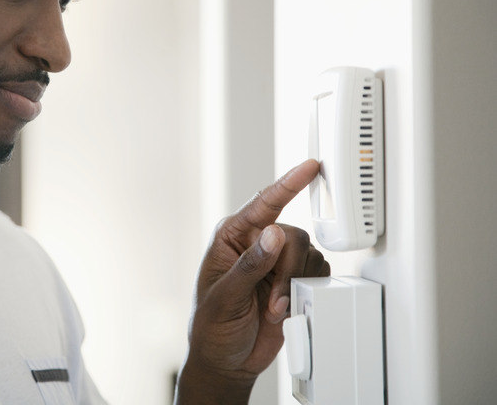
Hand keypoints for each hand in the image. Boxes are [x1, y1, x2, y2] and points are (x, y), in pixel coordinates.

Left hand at [175, 159, 329, 403]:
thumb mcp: (226, 296)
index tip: (309, 167)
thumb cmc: (212, 327)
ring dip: (293, 284)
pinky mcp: (291, 281)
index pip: (263, 204)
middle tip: (273, 297)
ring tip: (272, 307)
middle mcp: (256, 244)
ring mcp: (275, 263)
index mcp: (231, 237)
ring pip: (306, 253)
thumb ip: (251, 264)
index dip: (288, 183)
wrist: (226, 361)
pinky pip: (315, 272)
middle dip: (287, 268)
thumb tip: (273, 233)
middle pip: (292, 234)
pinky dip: (305, 291)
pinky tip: (284, 307)